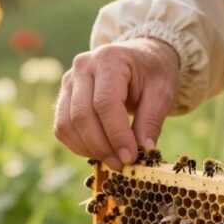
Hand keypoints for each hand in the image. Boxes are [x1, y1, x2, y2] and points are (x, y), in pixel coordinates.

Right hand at [54, 38, 179, 170]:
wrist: (140, 59)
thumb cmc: (153, 73)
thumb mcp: (162, 93)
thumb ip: (151, 121)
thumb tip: (144, 152)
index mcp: (110, 59)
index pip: (105, 103)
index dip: (116, 134)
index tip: (130, 157)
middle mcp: (83, 66)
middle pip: (82, 115)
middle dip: (102, 146)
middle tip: (121, 165)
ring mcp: (69, 80)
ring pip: (67, 124)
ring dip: (88, 149)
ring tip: (112, 160)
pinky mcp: (64, 96)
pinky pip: (62, 128)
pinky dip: (78, 145)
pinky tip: (100, 152)